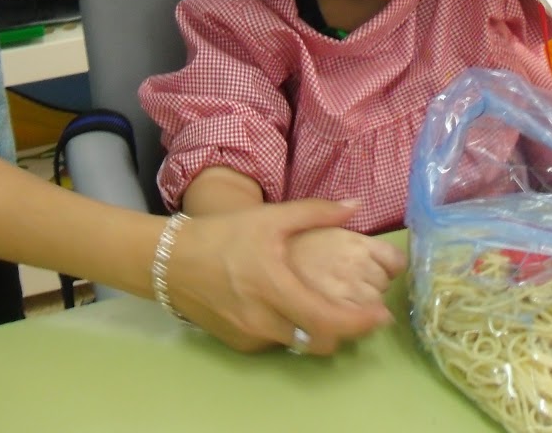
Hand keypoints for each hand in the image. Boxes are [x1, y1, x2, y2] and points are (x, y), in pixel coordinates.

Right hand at [163, 198, 401, 354]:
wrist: (170, 261)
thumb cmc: (223, 235)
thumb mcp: (271, 217)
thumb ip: (316, 212)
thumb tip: (356, 206)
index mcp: (275, 288)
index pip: (328, 320)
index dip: (359, 323)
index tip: (380, 316)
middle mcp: (263, 320)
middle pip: (320, 342)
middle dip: (345, 331)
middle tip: (361, 314)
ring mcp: (250, 336)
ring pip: (299, 344)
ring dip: (320, 332)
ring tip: (331, 310)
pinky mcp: (239, 344)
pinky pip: (277, 343)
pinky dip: (293, 331)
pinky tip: (293, 309)